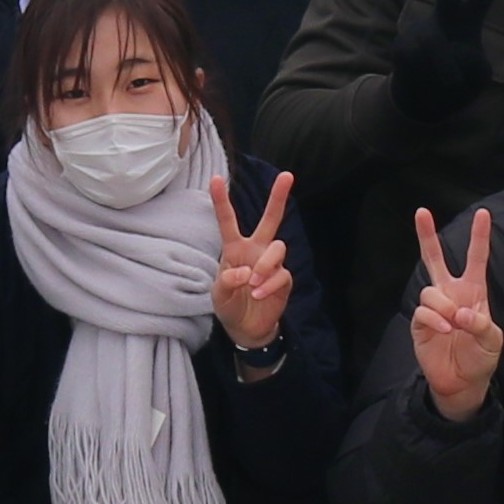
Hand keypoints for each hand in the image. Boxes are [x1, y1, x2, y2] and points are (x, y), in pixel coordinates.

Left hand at [207, 167, 297, 351]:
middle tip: (287, 175)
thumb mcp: (218, 294)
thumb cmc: (229, 305)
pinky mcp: (284, 279)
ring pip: (278, 248)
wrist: (246, 329)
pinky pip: (281, 274)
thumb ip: (227, 281)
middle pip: (270, 219)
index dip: (221, 201)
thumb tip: (246, 272)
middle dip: (278, 197)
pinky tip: (258, 295)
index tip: (215, 178)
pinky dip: (269, 285)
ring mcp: (272, 264)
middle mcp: (256, 250)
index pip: (228, 221)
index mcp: (235, 248)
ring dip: (265, 265)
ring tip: (253, 283)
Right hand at [388, 0, 503, 126]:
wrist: (422, 98)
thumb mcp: (479, 77)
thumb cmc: (458, 80)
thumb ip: (476, 66)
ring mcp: (419, 30)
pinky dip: (426, 77)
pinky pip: (418, 62)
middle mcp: (442, 19)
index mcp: (467, 22)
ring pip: (436, 47)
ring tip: (449, 82)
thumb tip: (450, 54)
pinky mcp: (400, 45)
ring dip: (445, 71)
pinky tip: (422, 78)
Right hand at [408, 205, 503, 420]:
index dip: (479, 237)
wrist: (463, 383)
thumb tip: (459, 313)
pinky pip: (422, 311)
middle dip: (426, 236)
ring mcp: (434, 308)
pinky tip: (446, 331)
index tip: (483, 213)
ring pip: (429, 290)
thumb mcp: (492, 340)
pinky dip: (435, 320)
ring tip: (454, 325)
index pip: (476, 259)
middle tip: (421, 212)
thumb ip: (480, 323)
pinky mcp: (420, 324)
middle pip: (435, 259)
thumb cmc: (481, 357)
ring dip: (443, 307)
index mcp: (473, 292)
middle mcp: (451, 294)